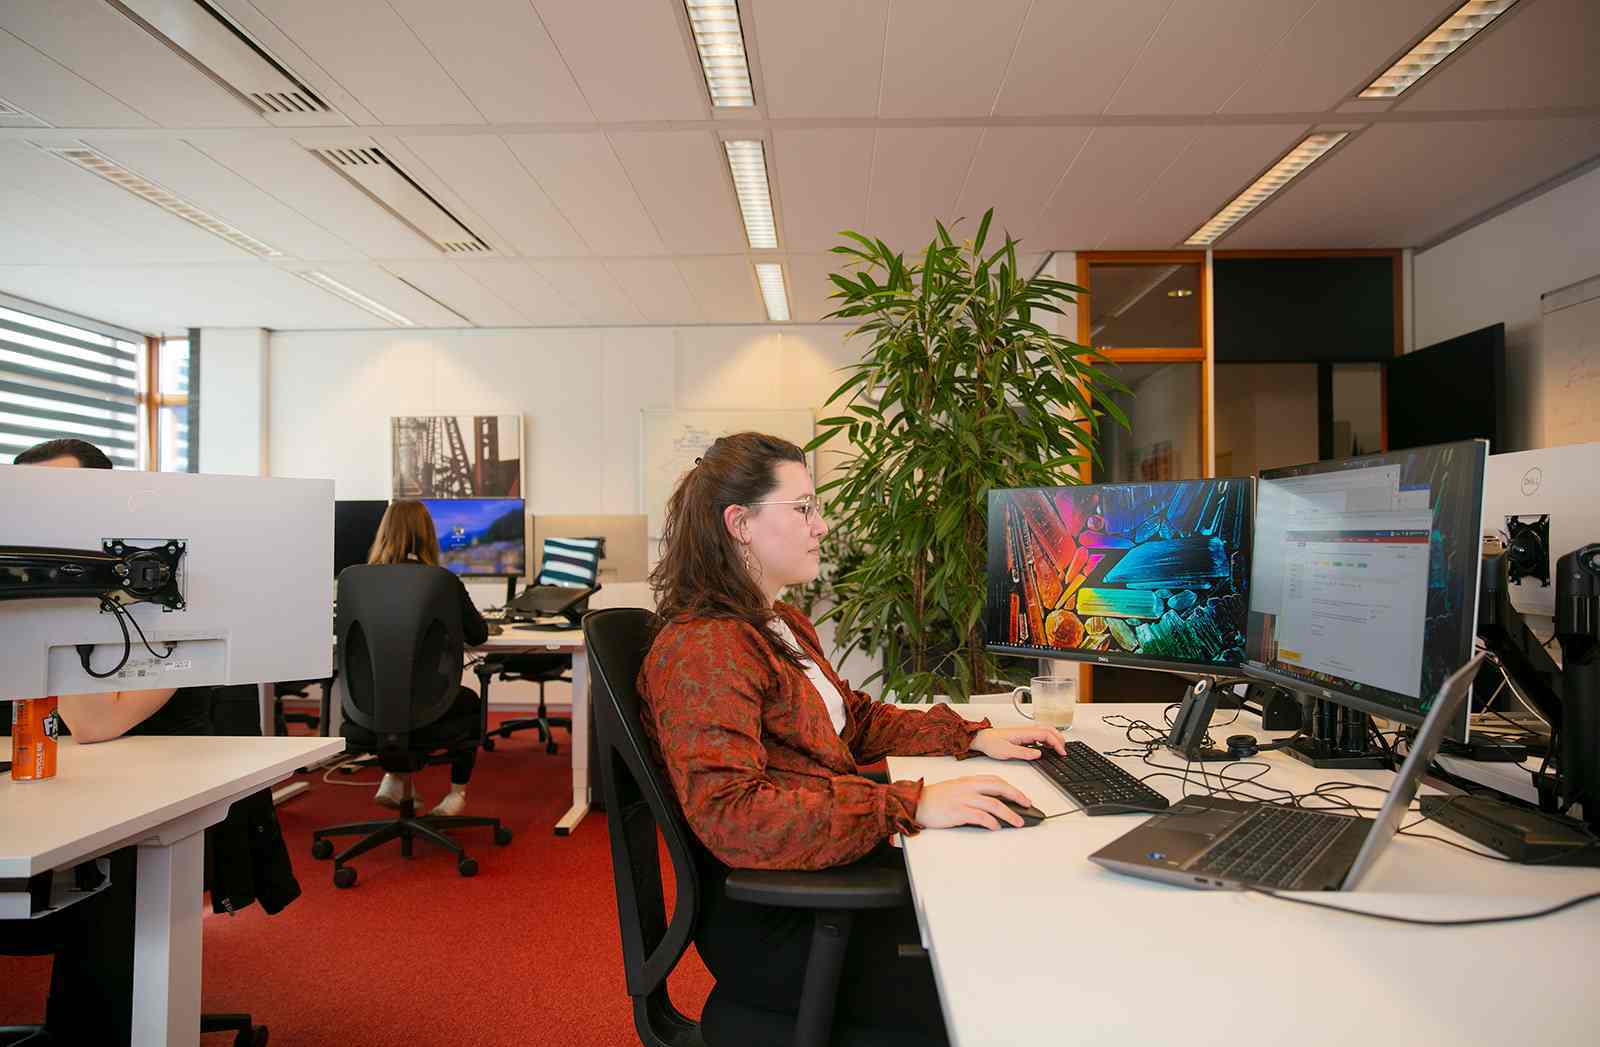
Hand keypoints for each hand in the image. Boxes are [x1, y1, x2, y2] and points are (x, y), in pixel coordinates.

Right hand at [916, 775, 1035, 829]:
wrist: (916, 803)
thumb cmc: (934, 798)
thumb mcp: (955, 788)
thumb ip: (972, 792)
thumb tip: (991, 802)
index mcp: (968, 780)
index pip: (995, 780)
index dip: (1011, 787)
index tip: (1021, 796)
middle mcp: (968, 787)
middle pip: (999, 788)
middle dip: (1016, 796)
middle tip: (1027, 805)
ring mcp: (964, 799)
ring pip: (994, 804)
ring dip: (1009, 814)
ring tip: (1017, 822)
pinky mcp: (958, 812)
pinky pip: (980, 817)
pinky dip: (991, 822)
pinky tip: (996, 827)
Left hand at [968, 726, 1066, 760]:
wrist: (982, 739)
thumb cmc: (992, 743)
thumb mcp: (1006, 751)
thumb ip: (1023, 753)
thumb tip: (1039, 754)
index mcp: (1024, 732)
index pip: (1046, 735)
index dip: (1056, 743)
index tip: (1061, 753)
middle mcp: (1026, 730)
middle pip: (1049, 730)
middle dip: (1059, 739)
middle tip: (1064, 751)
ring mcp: (1025, 732)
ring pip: (1045, 730)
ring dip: (1055, 738)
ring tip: (1059, 749)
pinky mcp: (1023, 735)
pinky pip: (1040, 734)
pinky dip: (1048, 739)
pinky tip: (1047, 747)